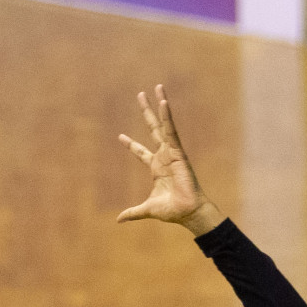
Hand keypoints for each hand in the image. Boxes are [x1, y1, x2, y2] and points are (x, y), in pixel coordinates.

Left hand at [116, 85, 223, 235]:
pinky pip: (172, 131)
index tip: (121, 137)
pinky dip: (168, 117)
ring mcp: (171, 152)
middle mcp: (163, 157)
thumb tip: (119, 219)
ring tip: (156, 87)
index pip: (141, 152)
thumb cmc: (172, 211)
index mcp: (156, 168)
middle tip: (140, 94)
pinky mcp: (178, 152)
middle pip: (152, 130)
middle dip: (146, 112)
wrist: (187, 213)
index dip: (131, 145)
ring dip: (159, 106)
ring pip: (163, 125)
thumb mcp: (147, 209)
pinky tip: (164, 101)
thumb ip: (134, 212)